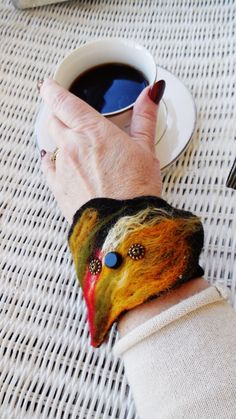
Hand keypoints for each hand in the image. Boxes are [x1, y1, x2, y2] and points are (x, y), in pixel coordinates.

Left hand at [40, 79, 164, 222]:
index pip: (62, 101)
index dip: (52, 90)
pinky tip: (60, 161)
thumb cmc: (136, 191)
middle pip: (54, 120)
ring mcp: (62, 167)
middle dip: (59, 114)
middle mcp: (72, 146)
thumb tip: (152, 93)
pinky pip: (47, 166)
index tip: (50, 85)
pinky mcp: (58, 187)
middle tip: (68, 115)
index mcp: (92, 131)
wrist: (123, 226)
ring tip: (78, 146)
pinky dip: (52, 160)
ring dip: (60, 139)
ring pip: (52, 142)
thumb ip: (144, 117)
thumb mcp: (146, 149)